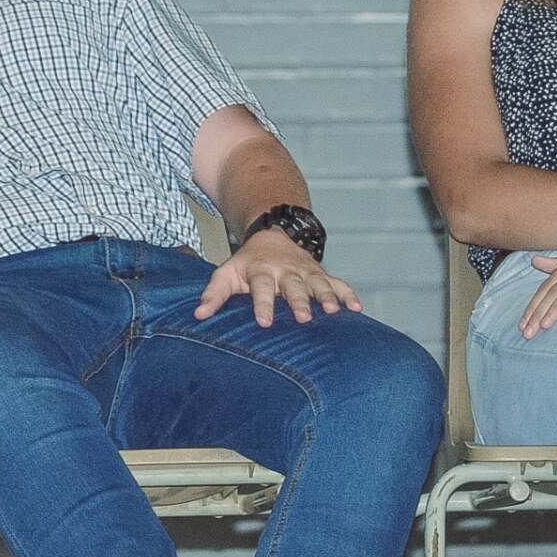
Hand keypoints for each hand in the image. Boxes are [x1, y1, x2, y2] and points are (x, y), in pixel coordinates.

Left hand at [195, 229, 363, 327]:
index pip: (261, 288)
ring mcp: (306, 271)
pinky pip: (338, 283)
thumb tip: (199, 316)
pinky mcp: (321, 273)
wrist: (272, 234)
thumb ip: (214, 294)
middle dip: (298, 302)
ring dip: (326, 297)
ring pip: (318, 284)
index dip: (263, 304)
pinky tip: (357, 309)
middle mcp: (286, 270)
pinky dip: (348, 294)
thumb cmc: (247, 263)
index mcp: (261, 271)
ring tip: (332, 312)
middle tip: (304, 319)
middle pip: (293, 286)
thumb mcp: (226, 273)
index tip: (265, 322)